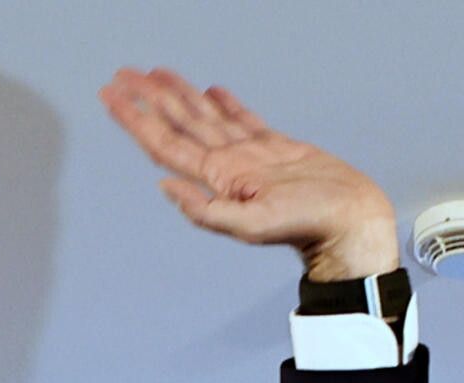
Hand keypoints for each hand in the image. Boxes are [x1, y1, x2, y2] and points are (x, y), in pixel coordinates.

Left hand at [98, 68, 398, 279]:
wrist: (350, 221)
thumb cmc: (309, 228)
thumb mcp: (252, 226)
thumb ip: (206, 211)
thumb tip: (164, 189)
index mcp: (218, 180)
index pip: (165, 144)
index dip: (136, 119)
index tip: (112, 97)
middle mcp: (229, 166)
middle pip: (179, 124)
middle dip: (150, 99)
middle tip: (124, 76)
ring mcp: (251, 157)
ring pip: (206, 116)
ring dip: (180, 95)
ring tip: (156, 74)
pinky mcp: (277, 149)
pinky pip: (244, 120)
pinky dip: (226, 104)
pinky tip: (211, 91)